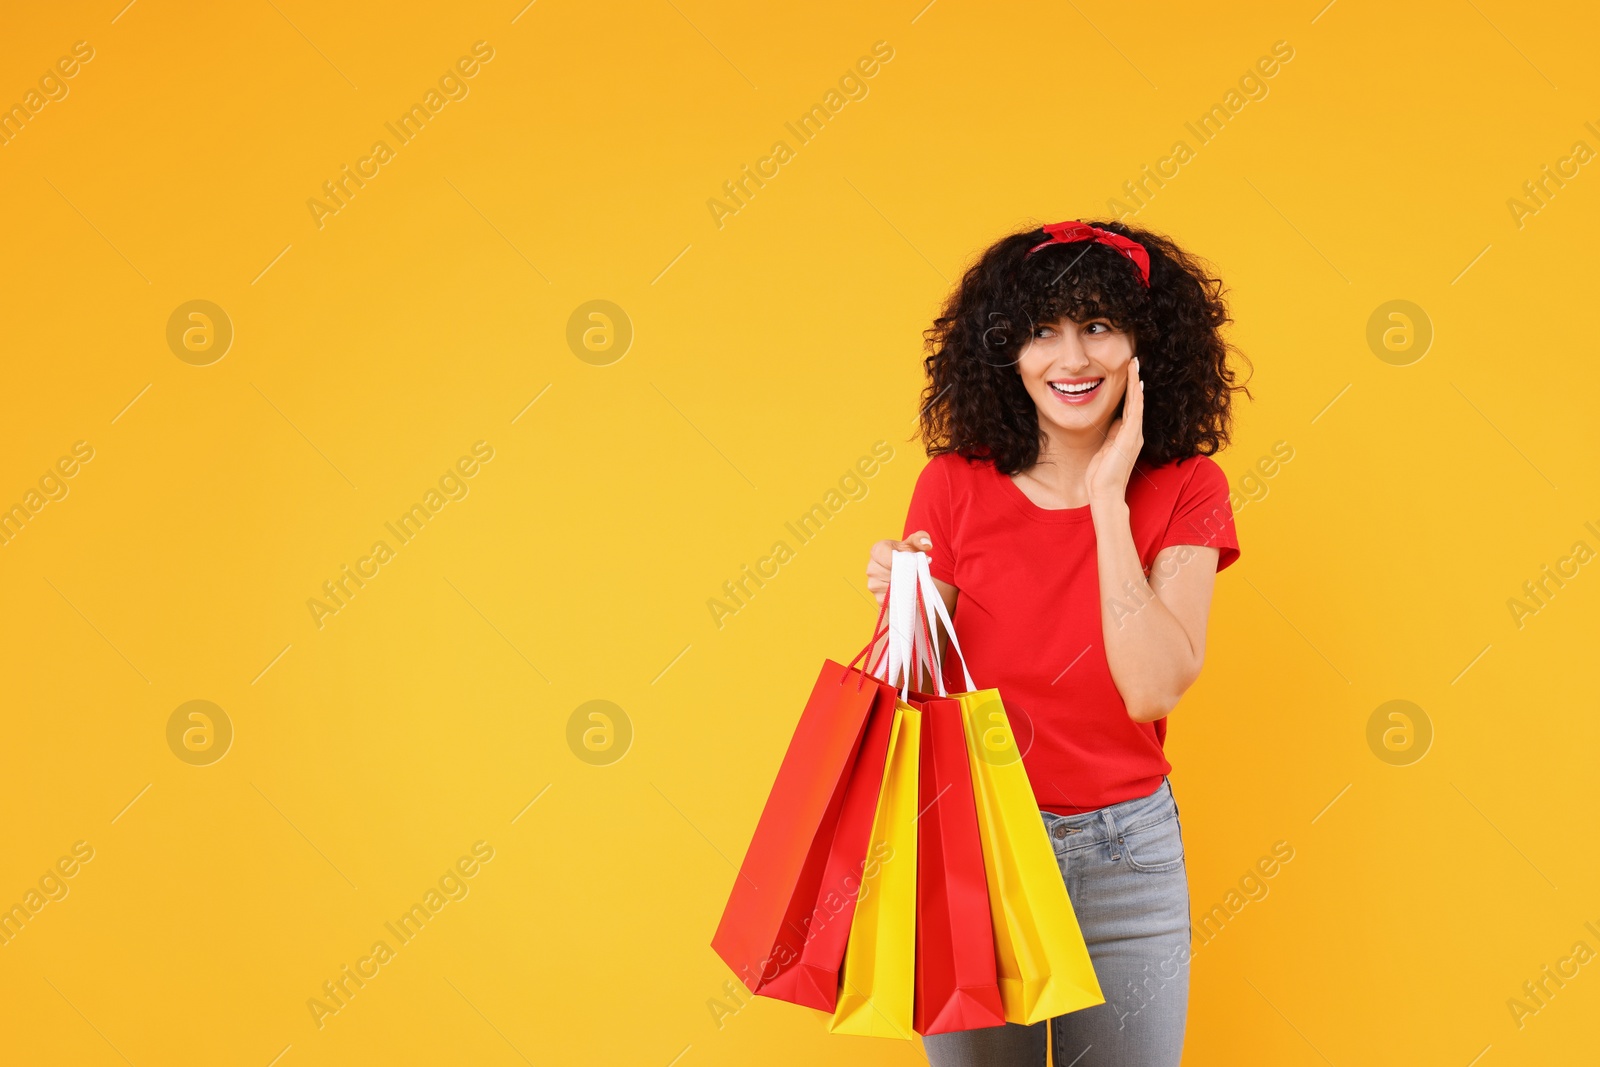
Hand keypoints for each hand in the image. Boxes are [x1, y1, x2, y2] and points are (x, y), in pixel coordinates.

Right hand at [867, 530, 931, 605]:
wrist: (901, 566)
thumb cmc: (906, 553)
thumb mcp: (915, 542)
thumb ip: (922, 538)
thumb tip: (927, 545)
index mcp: (877, 550)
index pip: (890, 560)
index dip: (904, 563)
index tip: (912, 564)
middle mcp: (871, 568)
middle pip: (894, 576)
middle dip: (908, 575)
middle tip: (915, 572)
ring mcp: (873, 584)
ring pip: (896, 589)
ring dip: (907, 586)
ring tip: (910, 579)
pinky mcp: (878, 598)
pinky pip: (895, 601)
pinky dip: (904, 597)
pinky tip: (906, 589)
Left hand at [1085, 355, 1143, 507]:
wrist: (1104, 493)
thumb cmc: (1101, 476)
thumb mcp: (1105, 450)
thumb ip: (1111, 435)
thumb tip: (1113, 421)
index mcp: (1127, 435)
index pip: (1130, 406)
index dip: (1129, 389)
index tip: (1128, 372)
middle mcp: (1134, 433)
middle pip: (1135, 400)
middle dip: (1135, 380)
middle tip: (1134, 360)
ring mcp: (1134, 435)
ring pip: (1137, 402)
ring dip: (1136, 382)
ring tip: (1135, 364)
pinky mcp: (1130, 438)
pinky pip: (1135, 412)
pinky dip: (1136, 397)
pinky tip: (1137, 384)